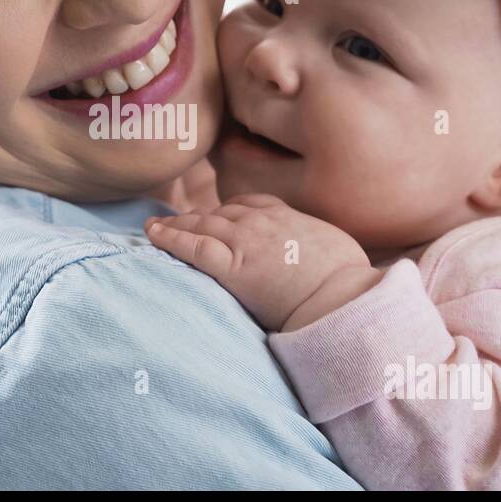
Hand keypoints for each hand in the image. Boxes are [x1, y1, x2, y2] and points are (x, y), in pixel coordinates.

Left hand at [145, 194, 381, 331]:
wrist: (342, 296)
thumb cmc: (349, 279)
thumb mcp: (337, 248)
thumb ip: (318, 244)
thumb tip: (323, 253)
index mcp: (288, 216)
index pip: (250, 204)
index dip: (229, 210)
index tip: (218, 214)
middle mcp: (262, 221)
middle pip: (221, 212)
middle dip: (197, 215)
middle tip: (178, 220)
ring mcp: (244, 241)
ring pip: (202, 224)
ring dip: (178, 224)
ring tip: (157, 227)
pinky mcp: (232, 266)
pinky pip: (193, 246)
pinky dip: (169, 237)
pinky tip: (152, 234)